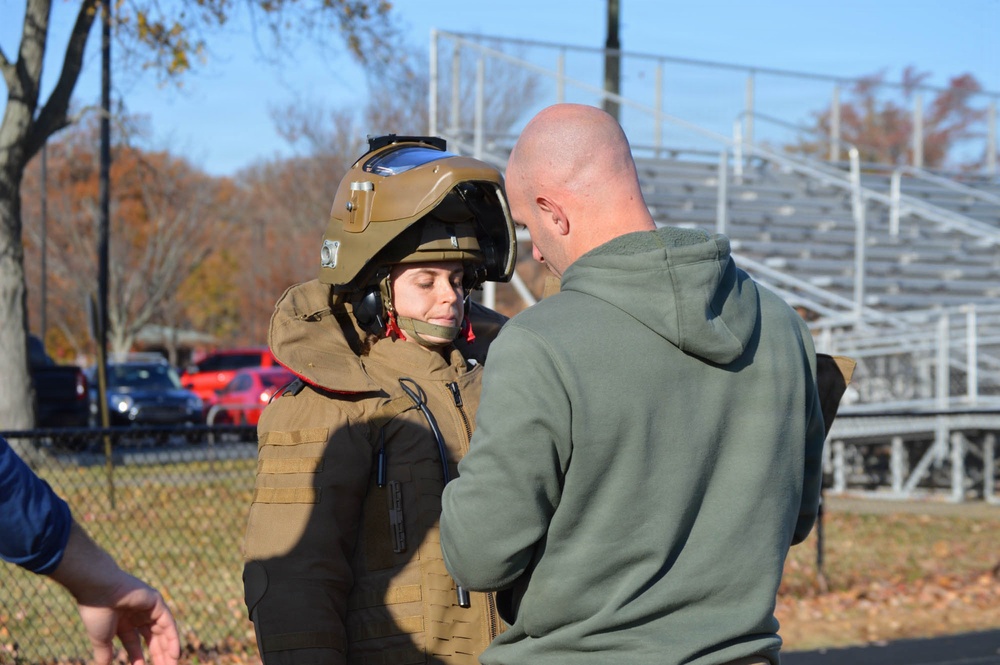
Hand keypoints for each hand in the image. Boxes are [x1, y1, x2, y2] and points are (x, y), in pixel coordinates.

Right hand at [48, 522, 180, 664]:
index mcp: (122, 622)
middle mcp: (137, 615)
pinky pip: (168, 623)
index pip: (134, 643)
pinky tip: (175, 654)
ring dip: (168, 650)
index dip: (137, 659)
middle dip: (157, 656)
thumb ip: (105, 654)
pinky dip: (173, 639)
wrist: (98, 590)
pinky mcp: (157, 602)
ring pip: (162, 632)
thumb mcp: (101, 639)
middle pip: (152, 639)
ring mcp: (148, 608)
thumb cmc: (97, 613)